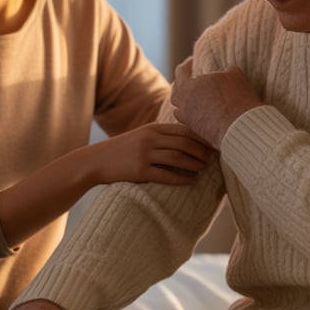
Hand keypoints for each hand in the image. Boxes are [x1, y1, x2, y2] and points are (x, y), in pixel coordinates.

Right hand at [91, 121, 214, 185]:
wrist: (96, 161)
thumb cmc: (123, 149)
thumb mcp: (141, 136)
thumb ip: (161, 135)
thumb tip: (188, 140)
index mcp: (152, 128)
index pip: (184, 130)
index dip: (201, 138)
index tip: (213, 144)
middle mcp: (149, 139)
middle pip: (184, 143)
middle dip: (201, 151)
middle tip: (212, 158)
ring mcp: (144, 154)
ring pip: (177, 158)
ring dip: (194, 164)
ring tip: (204, 168)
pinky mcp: (140, 171)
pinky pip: (166, 175)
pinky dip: (182, 179)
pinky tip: (191, 181)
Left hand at [171, 57, 262, 147]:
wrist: (240, 127)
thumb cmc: (237, 98)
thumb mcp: (235, 75)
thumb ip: (226, 71)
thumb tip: (225, 72)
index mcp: (189, 86)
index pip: (181, 72)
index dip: (187, 65)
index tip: (192, 61)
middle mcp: (184, 103)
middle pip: (176, 91)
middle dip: (182, 84)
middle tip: (190, 81)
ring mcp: (189, 119)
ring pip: (179, 108)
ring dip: (184, 101)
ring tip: (193, 97)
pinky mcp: (197, 131)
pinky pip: (187, 121)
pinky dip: (190, 115)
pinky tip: (199, 113)